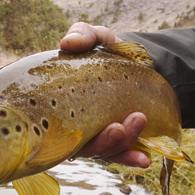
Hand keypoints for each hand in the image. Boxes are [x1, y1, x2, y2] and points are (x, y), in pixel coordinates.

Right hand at [60, 23, 149, 167]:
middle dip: (101, 142)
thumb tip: (67, 43)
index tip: (76, 132)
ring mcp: (94, 135)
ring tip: (138, 120)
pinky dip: (130, 158)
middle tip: (118, 126)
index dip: (59, 138)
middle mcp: (72, 126)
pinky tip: (143, 159)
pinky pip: (120, 155)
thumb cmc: (103, 50)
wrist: (132, 60)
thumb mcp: (94, 38)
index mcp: (58, 105)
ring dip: (120, 144)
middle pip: (81, 146)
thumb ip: (82, 35)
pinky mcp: (115, 140)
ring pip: (103, 150)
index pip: (51, 128)